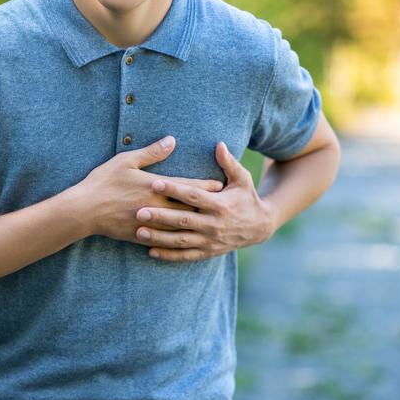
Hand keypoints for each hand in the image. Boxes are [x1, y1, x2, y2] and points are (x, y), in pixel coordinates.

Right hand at [75, 135, 223, 242]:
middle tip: (225, 209)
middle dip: (207, 209)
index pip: (188, 186)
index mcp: (155, 186)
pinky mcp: (141, 236)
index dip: (206, 186)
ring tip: (211, 225)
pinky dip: (176, 241)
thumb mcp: (126, 161)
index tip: (221, 185)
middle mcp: (157, 206)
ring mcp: (150, 224)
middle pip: (189, 209)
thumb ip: (151, 152)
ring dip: (196, 226)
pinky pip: (163, 240)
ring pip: (179, 228)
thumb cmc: (103, 182)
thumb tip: (172, 140)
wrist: (84, 210)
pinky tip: (186, 242)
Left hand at [133, 141, 276, 260]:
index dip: (174, 190)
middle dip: (161, 216)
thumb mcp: (243, 179)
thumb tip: (219, 143)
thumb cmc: (246, 198)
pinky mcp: (208, 252)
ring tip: (139, 232)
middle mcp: (214, 224)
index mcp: (221, 204)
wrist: (260, 227)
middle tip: (139, 211)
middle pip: (183, 220)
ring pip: (181, 240)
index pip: (193, 196)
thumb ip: (229, 163)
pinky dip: (169, 255)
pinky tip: (151, 251)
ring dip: (159, 238)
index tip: (154, 183)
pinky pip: (186, 255)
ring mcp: (210, 241)